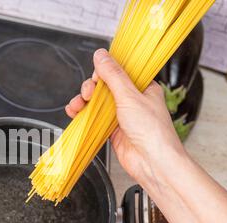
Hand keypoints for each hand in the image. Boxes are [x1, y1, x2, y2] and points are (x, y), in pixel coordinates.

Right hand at [66, 48, 185, 185]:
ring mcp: (121, 116)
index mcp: (143, 88)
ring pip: (97, 102)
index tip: (96, 76)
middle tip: (88, 94)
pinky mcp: (112, 130)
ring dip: (84, 101)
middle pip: (105, 86)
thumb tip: (101, 55)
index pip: (120, 71)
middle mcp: (132, 100)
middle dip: (91, 88)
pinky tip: (74, 113)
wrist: (152, 162)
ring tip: (77, 105)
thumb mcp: (129, 96)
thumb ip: (113, 75)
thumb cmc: (151, 130)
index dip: (105, 71)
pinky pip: (94, 118)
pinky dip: (83, 115)